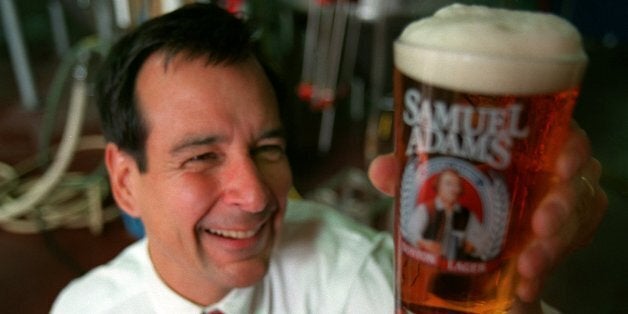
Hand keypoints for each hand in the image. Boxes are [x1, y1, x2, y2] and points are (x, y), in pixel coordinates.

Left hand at [367, 122, 606, 306]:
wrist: (459, 242)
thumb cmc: (453, 193)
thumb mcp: (429, 181)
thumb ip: (406, 173)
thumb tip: (381, 170)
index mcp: (527, 147)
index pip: (563, 135)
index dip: (571, 146)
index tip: (562, 164)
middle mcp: (550, 175)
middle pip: (576, 182)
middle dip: (562, 205)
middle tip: (540, 226)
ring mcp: (557, 210)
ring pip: (575, 223)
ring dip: (553, 245)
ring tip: (528, 266)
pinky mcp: (555, 244)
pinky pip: (563, 257)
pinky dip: (544, 271)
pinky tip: (525, 286)